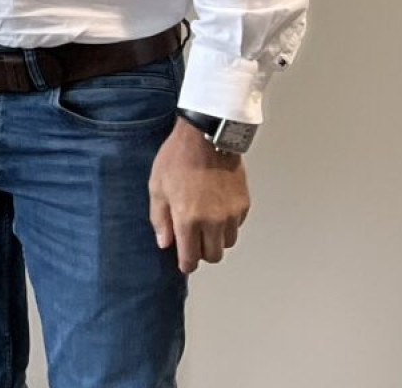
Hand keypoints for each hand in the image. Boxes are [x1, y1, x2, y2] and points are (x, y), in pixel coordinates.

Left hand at [150, 118, 250, 272]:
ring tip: (204, 222)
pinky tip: (216, 207)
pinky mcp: (244, 204)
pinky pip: (237, 225)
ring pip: (228, 242)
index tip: (184, 263)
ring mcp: (231, 213)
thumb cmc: (177, 159)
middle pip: (214, 256)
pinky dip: (228, 224)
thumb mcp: (157, 187)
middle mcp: (213, 221)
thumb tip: (165, 243)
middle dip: (202, 252)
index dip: (186, 264)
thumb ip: (160, 219)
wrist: (206, 136)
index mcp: (188, 218)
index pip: (191, 257)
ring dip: (216, 239)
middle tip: (192, 239)